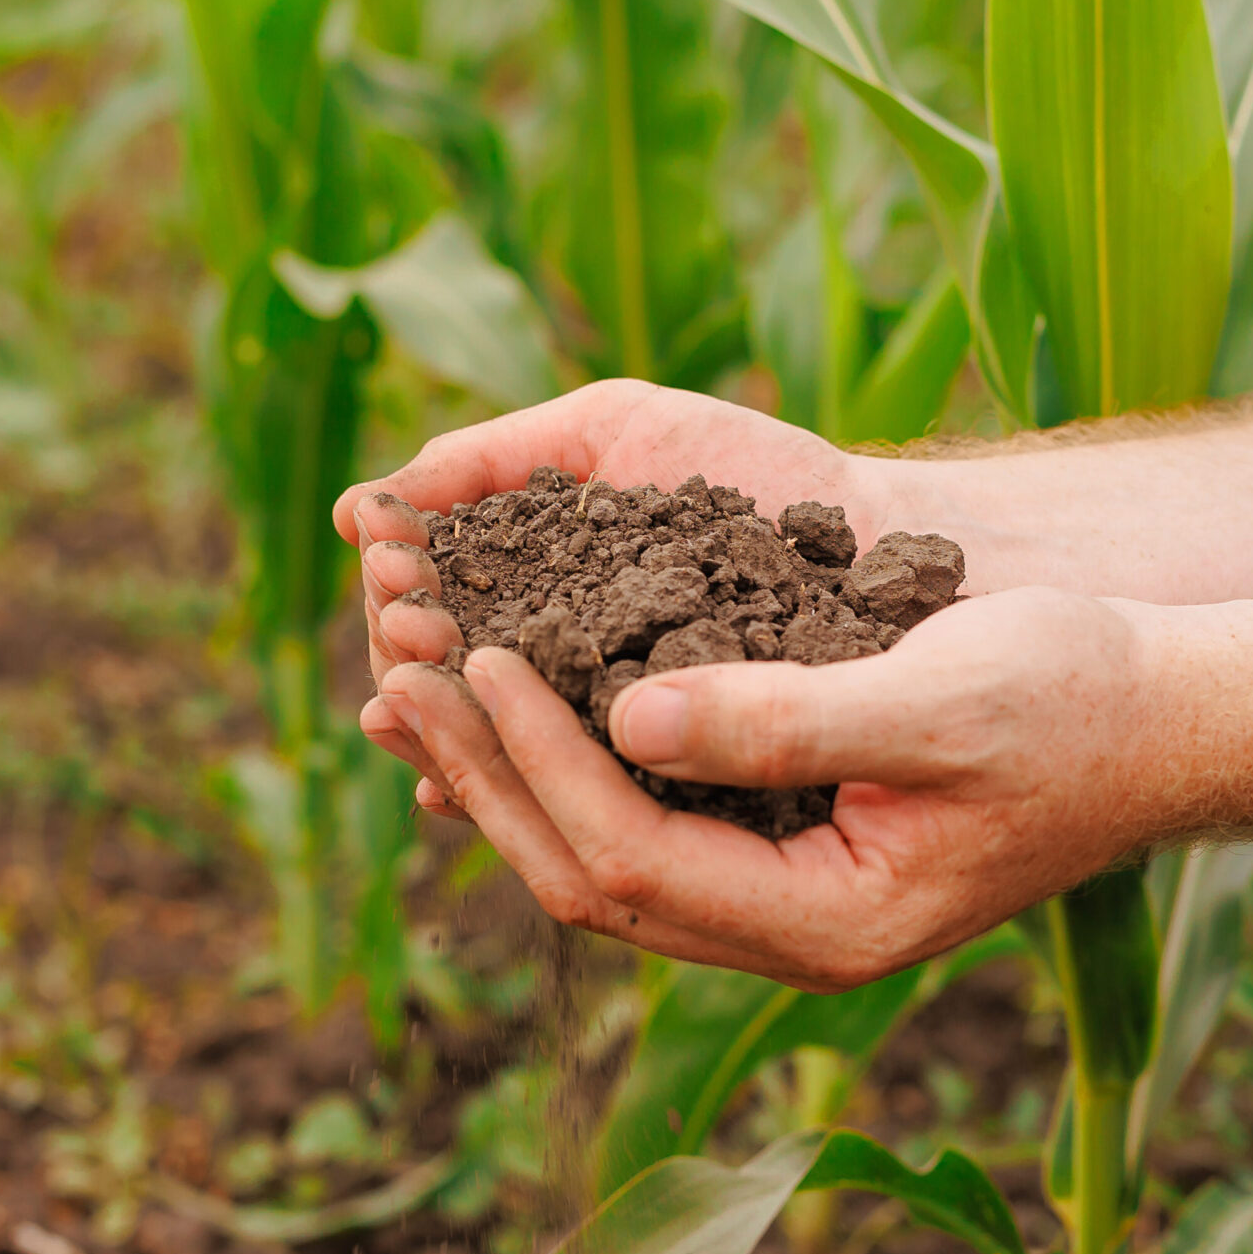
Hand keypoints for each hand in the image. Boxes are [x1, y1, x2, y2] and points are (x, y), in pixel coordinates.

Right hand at [337, 381, 901, 788]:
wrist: (902, 535)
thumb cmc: (765, 474)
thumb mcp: (620, 433)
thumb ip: (495, 458)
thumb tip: (350, 515)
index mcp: (542, 602)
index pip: (438, 620)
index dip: (404, 608)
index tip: (390, 588)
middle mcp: (568, 682)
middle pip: (462, 695)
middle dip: (425, 672)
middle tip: (405, 646)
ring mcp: (623, 748)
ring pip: (516, 764)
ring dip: (462, 741)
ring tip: (423, 704)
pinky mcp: (680, 808)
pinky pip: (594, 820)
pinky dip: (540, 802)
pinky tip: (496, 795)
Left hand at [364, 587, 1172, 990]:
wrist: (1169, 719)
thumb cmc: (1078, 696)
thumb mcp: (939, 694)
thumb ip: (787, 717)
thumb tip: (628, 710)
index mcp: (831, 921)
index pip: (631, 861)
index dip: (537, 762)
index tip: (479, 656)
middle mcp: (794, 935)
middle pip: (591, 878)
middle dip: (489, 776)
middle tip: (404, 671)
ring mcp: (789, 902)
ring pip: (603, 860)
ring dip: (506, 776)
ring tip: (420, 684)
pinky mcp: (790, 849)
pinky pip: (641, 825)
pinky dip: (566, 763)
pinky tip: (516, 697)